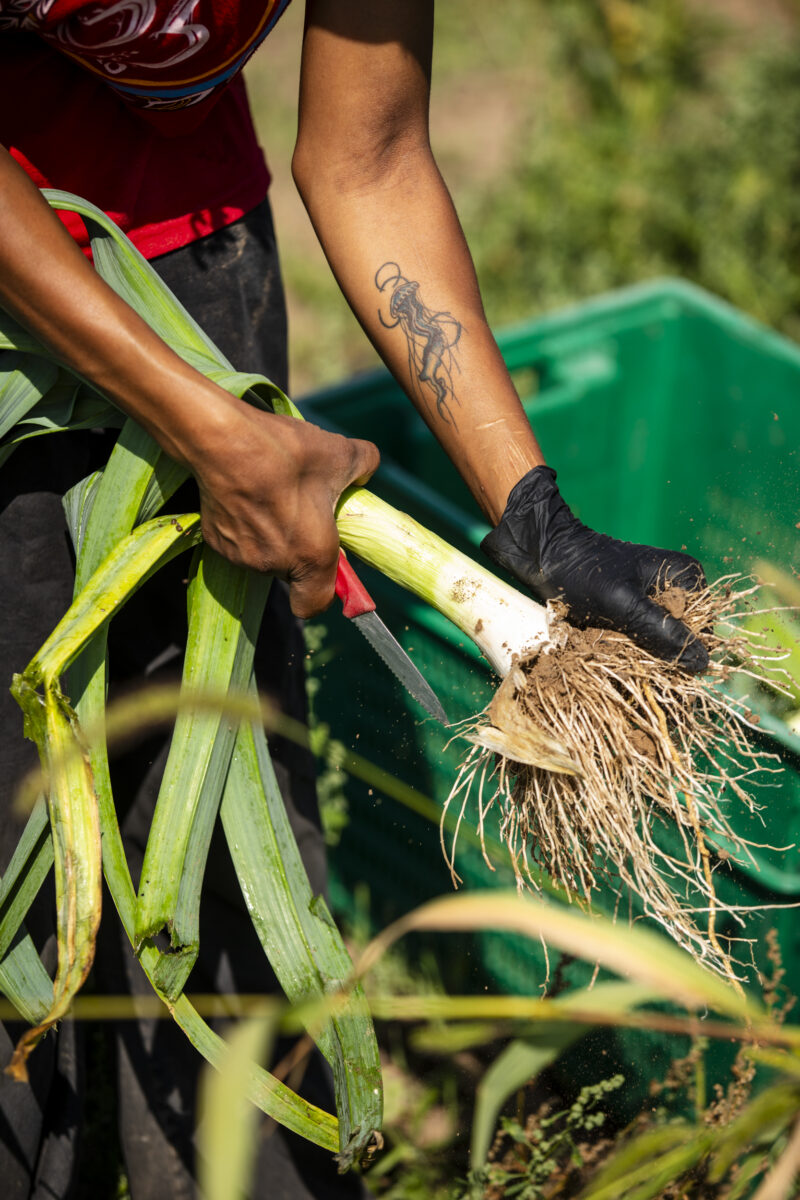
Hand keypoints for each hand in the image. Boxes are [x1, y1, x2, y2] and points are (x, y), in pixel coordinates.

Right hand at [188, 403, 378, 617]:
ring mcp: (241, 556)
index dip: (324, 590)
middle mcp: (274, 564)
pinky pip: (238, 543)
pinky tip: (247, 496)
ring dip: (272, 537)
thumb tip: (366, 471)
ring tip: (272, 496)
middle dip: (299, 549)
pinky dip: (245, 527)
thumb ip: (365, 465)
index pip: (315, 604)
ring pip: (264, 556)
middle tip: (301, 511)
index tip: (329, 566)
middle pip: (292, 572)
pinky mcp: (215, 542)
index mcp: (311, 556)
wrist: (224, 441)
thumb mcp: (339, 453)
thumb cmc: (286, 454)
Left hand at [481, 466, 708, 672]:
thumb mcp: (622, 603)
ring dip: (641, 661)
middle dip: (661, 661)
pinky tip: (609, 657)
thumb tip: (702, 662)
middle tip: (632, 670)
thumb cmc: (582, 572)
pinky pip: (642, 642)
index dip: (686, 656)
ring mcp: (655, 602)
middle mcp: (677, 590)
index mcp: (686, 578)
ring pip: (661, 646)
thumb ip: (660, 631)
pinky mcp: (635, 613)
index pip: (702, 629)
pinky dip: (627, 654)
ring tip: (616, 663)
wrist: (544, 556)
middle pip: (682, 639)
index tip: (665, 678)